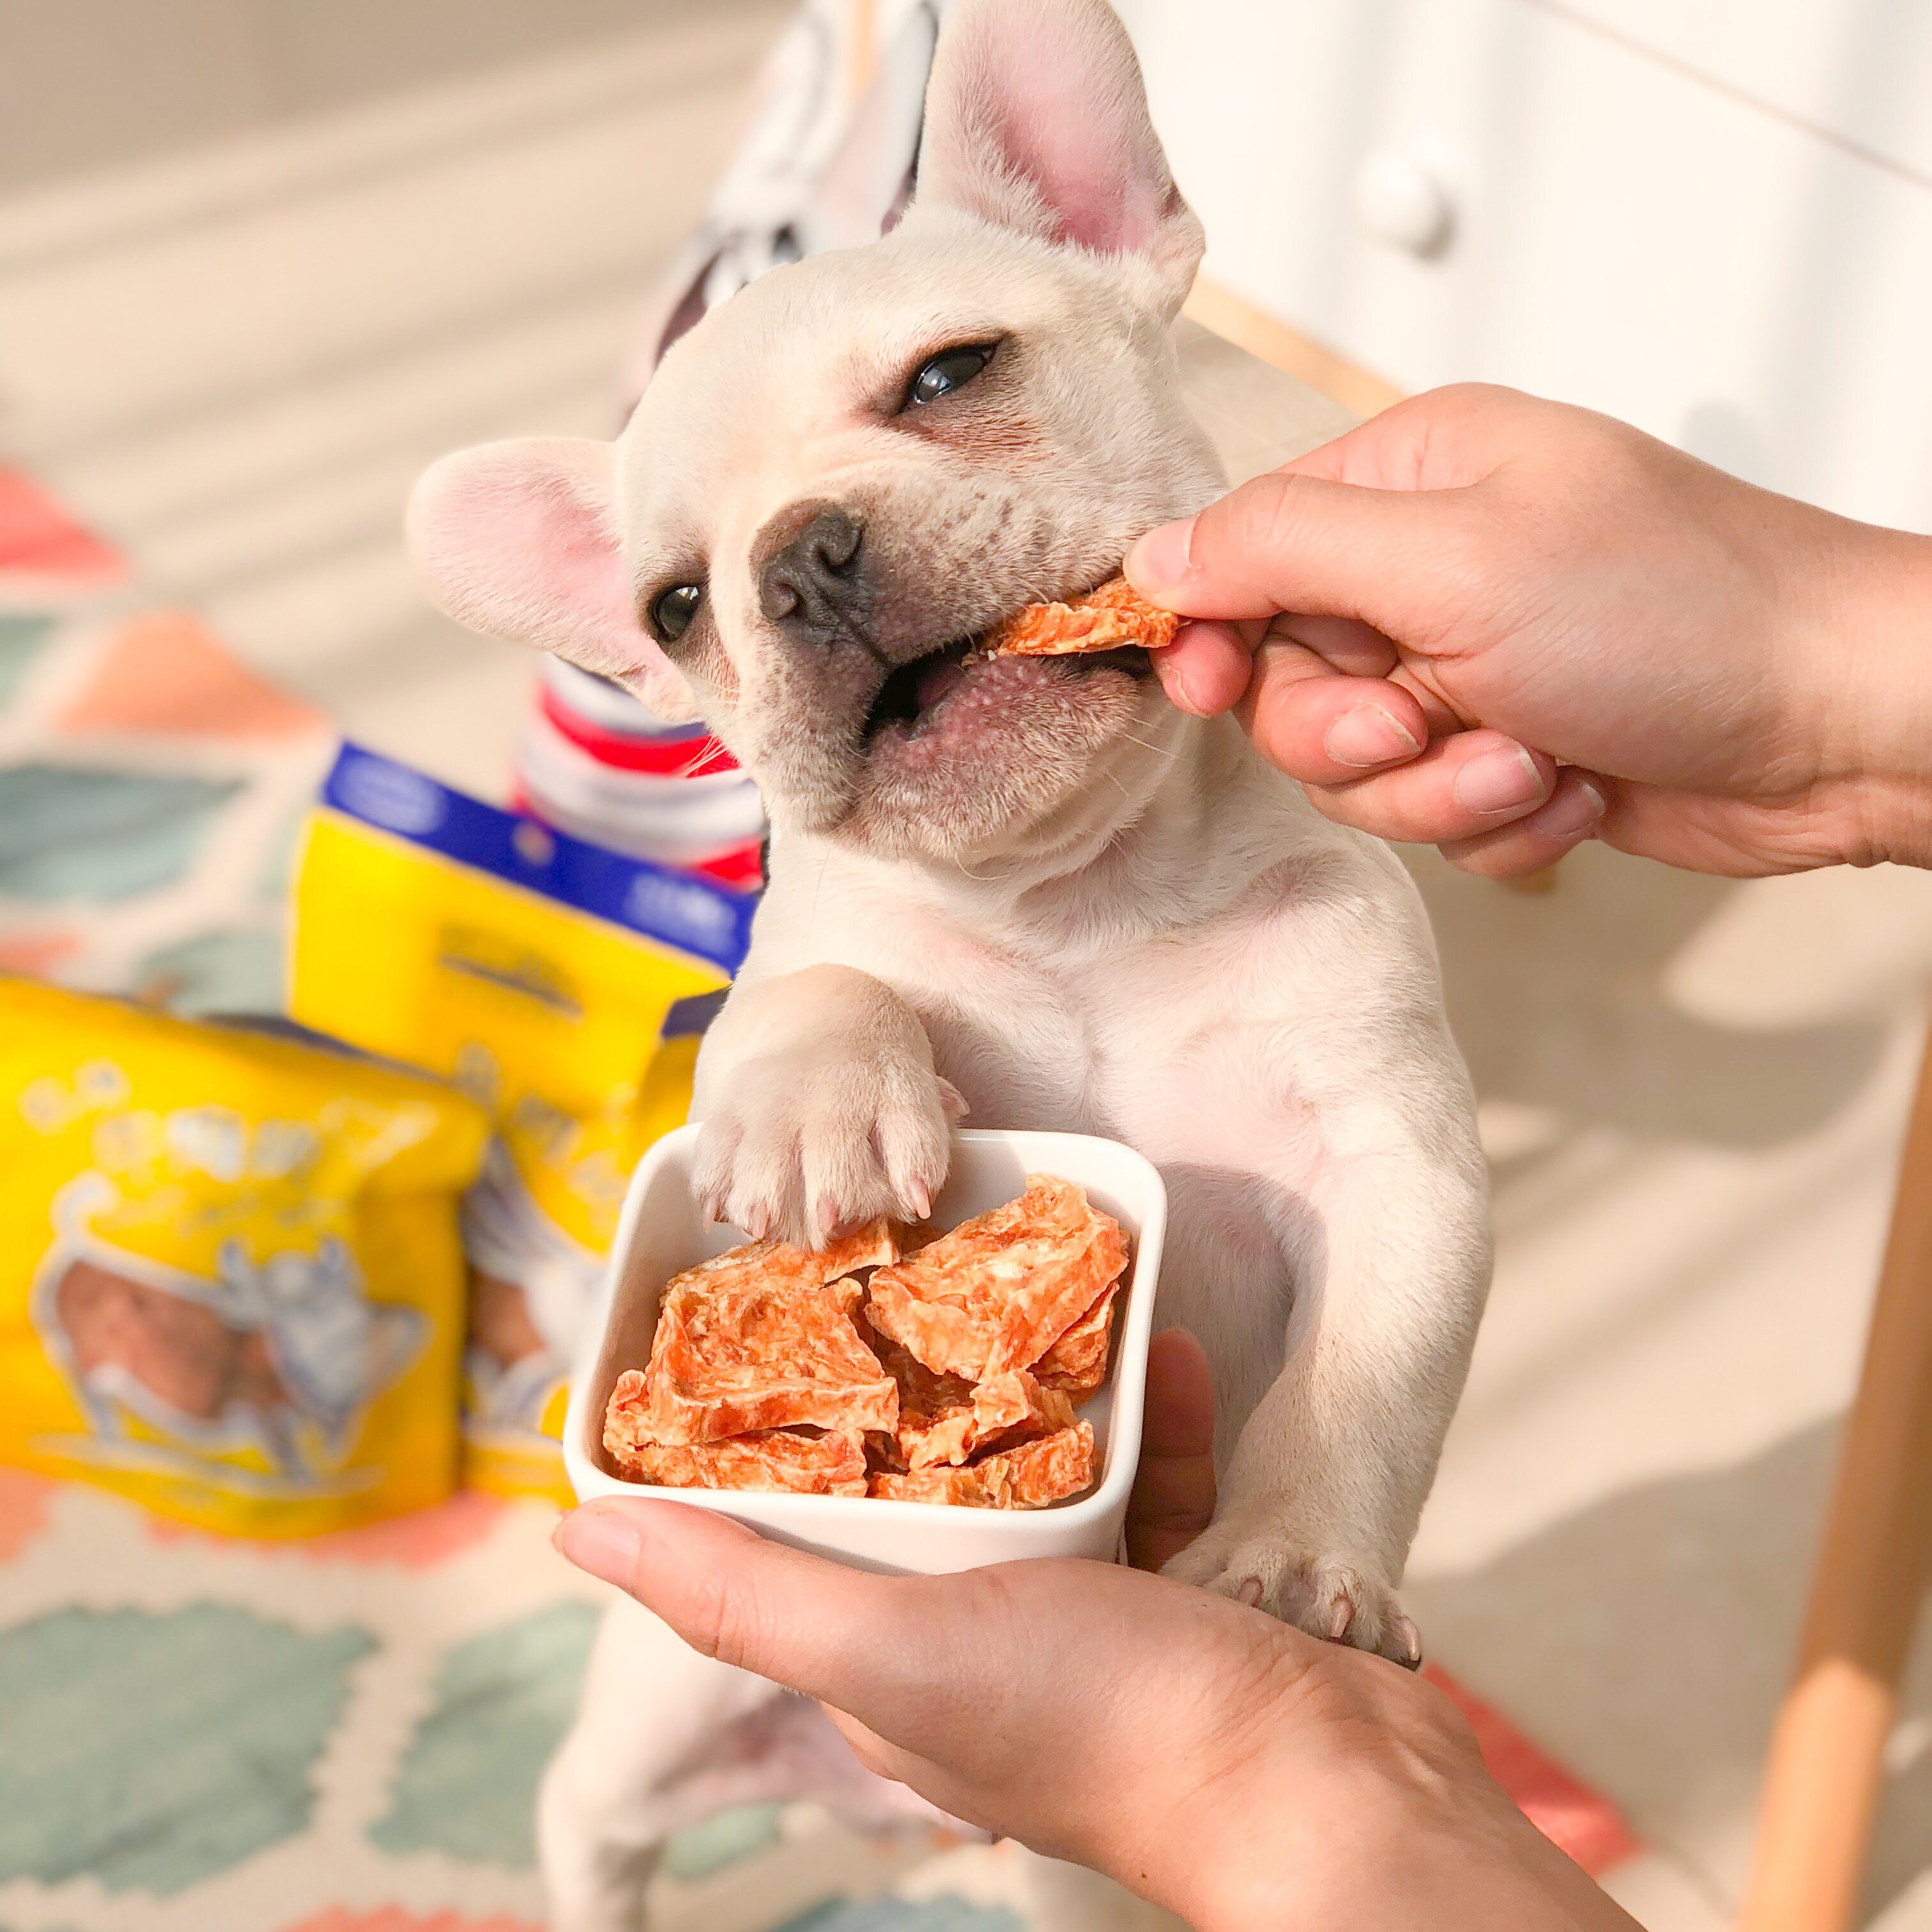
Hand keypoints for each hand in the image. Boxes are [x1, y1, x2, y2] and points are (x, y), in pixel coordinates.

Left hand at [555, 1332, 1636, 1931]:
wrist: (1326, 1780)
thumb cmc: (1101, 1725)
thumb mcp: (893, 1647)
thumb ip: (741, 1592)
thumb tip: (573, 1544)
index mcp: (893, 1664)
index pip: (807, 1537)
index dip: (785, 1441)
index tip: (786, 1332)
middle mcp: (981, 1639)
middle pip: (936, 1486)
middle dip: (940, 1390)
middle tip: (941, 1288)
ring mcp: (1090, 1614)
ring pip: (1053, 1465)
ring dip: (1062, 1384)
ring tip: (1071, 1300)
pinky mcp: (1183, 1582)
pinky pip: (1156, 1474)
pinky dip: (1160, 1415)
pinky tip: (1169, 1353)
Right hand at [1126, 384, 1931, 877]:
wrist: (1836, 723)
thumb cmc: (1678, 614)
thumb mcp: (1450, 560)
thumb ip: (1281, 548)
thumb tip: (1153, 556)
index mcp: (1409, 481)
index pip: (1241, 550)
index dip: (1212, 632)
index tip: (1211, 686)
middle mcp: (1430, 569)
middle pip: (1285, 680)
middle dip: (1350, 732)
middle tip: (1423, 724)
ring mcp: (1470, 665)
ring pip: (1355, 768)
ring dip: (1436, 788)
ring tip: (1533, 759)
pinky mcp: (1507, 750)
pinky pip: (1432, 815)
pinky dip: (1495, 821)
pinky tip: (1574, 786)